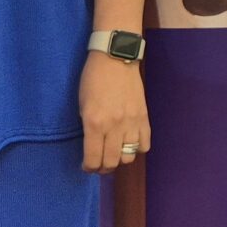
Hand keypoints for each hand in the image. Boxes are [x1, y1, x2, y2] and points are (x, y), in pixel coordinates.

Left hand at [81, 54, 150, 172]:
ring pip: (128, 157)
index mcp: (94, 123)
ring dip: (120, 159)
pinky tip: (130, 142)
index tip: (87, 166)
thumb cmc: (93, 78)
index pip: (93, 159)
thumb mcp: (82, 104)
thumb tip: (93, 144)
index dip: (88, 168)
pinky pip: (144, 145)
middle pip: (111, 162)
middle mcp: (113, 127)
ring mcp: (131, 123)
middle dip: (102, 168)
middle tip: (99, 163)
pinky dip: (137, 148)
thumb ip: (88, 126)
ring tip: (115, 152)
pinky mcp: (144, 118)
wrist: (116, 58)